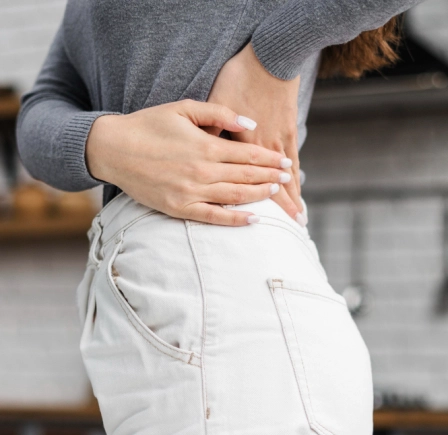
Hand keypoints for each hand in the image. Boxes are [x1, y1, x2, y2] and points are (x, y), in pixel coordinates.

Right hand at [86, 99, 290, 226]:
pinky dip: (235, 220)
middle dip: (271, 178)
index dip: (269, 160)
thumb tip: (249, 124)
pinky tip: (253, 220)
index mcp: (205, 146)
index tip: (284, 163)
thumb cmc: (147, 125)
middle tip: (287, 179)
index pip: (247, 156)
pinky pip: (213, 217)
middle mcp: (202, 172)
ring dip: (260, 197)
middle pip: (246, 178)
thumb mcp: (183, 108)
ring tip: (277, 195)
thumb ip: (219, 114)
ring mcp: (191, 193)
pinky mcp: (179, 209)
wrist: (113, 149)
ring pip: (235, 197)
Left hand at [206, 43, 305, 225]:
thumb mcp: (217, 101)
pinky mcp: (289, 133)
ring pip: (285, 178)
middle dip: (278, 211)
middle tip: (287, 233)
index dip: (252, 205)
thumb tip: (206, 153)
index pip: (244, 183)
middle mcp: (262, 149)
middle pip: (269, 187)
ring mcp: (278, 142)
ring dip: (291, 200)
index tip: (257, 225)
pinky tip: (297, 191)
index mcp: (239, 145)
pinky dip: (296, 179)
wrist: (271, 57)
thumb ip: (212, 130)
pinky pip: (294, 163)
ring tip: (298, 220)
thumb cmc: (238, 78)